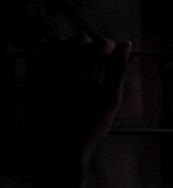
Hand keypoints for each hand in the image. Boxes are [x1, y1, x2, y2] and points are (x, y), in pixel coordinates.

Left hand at [24, 33, 130, 183]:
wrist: (55, 148)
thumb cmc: (88, 127)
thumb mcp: (111, 100)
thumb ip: (118, 69)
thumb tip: (126, 44)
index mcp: (90, 68)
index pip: (102, 43)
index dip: (108, 50)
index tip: (109, 60)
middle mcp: (66, 63)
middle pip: (80, 39)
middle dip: (88, 47)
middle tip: (91, 66)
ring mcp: (46, 67)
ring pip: (58, 41)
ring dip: (67, 48)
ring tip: (72, 66)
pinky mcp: (31, 74)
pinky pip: (36, 49)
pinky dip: (46, 51)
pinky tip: (54, 64)